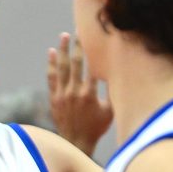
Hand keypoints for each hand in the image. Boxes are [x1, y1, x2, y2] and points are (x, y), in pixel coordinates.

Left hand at [48, 32, 111, 155]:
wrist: (76, 142)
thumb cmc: (97, 127)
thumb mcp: (110, 111)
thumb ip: (113, 92)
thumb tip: (121, 73)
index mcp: (89, 94)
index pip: (91, 66)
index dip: (92, 49)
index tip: (94, 36)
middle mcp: (74, 92)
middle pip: (75, 63)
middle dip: (77, 45)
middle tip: (77, 29)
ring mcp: (62, 95)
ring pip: (61, 68)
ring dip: (62, 50)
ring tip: (63, 36)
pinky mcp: (54, 98)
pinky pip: (51, 78)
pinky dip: (51, 65)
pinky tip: (51, 52)